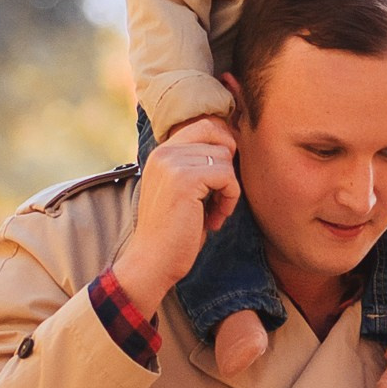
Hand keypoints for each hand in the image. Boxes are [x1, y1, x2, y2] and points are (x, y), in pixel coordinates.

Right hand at [110, 124, 238, 313]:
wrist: (152, 261)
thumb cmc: (173, 232)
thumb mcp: (183, 190)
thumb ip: (198, 165)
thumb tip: (234, 144)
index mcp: (162, 152)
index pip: (206, 125)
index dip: (225, 147)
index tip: (225, 179)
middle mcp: (164, 152)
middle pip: (219, 140)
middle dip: (229, 169)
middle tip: (221, 197)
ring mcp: (172, 163)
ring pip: (225, 158)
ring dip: (229, 189)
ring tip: (214, 213)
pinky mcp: (184, 179)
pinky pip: (227, 176)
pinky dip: (229, 200)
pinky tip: (215, 220)